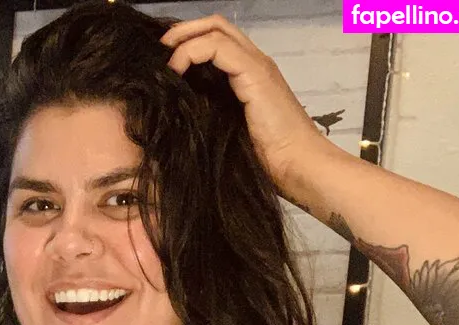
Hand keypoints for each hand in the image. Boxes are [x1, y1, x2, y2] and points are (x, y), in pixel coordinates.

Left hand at [160, 14, 334, 198]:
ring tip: (163, 61)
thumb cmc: (268, 161)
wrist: (299, 166)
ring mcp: (256, 65)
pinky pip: (216, 46)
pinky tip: (175, 72)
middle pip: (215, 25)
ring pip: (215, 28)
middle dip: (182, 32)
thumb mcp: (230, 133)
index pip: (216, 40)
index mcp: (250, 75)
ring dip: (183, 39)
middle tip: (159, 54)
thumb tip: (179, 117)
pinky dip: (190, 52)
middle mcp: (254, 62)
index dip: (187, 44)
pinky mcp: (255, 73)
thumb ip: (212, 116)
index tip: (163, 67)